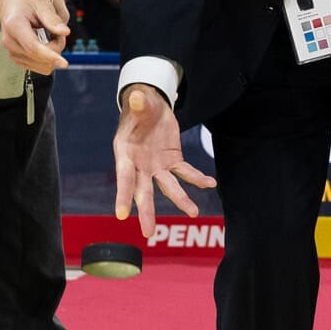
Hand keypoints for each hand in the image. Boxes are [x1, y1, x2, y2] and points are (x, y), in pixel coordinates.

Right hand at [0, 0, 70, 73]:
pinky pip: (38, 67)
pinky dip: (46, 59)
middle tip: (57, 31)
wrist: (9, 4)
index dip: (50, 56)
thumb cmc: (25, 2)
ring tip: (50, 36)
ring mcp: (11, 52)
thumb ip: (52, 19)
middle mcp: (10, 42)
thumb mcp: (41, 4)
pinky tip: (45, 44)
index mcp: (14, 25)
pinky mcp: (16, 58)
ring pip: (41, 66)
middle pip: (39, 57)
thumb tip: (65, 32)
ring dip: (52, 54)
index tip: (64, 63)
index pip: (33, 47)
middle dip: (56, 48)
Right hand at [112, 83, 215, 237]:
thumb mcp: (138, 103)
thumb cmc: (139, 106)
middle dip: (147, 212)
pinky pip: (186, 173)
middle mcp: (139, 165)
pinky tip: (210, 183)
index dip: (122, 195)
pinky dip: (197, 179)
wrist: (149, 106)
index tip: (121, 215)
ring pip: (168, 187)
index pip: (123, 178)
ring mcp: (156, 166)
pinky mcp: (172, 161)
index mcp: (125, 153)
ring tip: (193, 212)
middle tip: (148, 233)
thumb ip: (138, 103)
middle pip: (143, 191)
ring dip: (181, 200)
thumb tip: (136, 96)